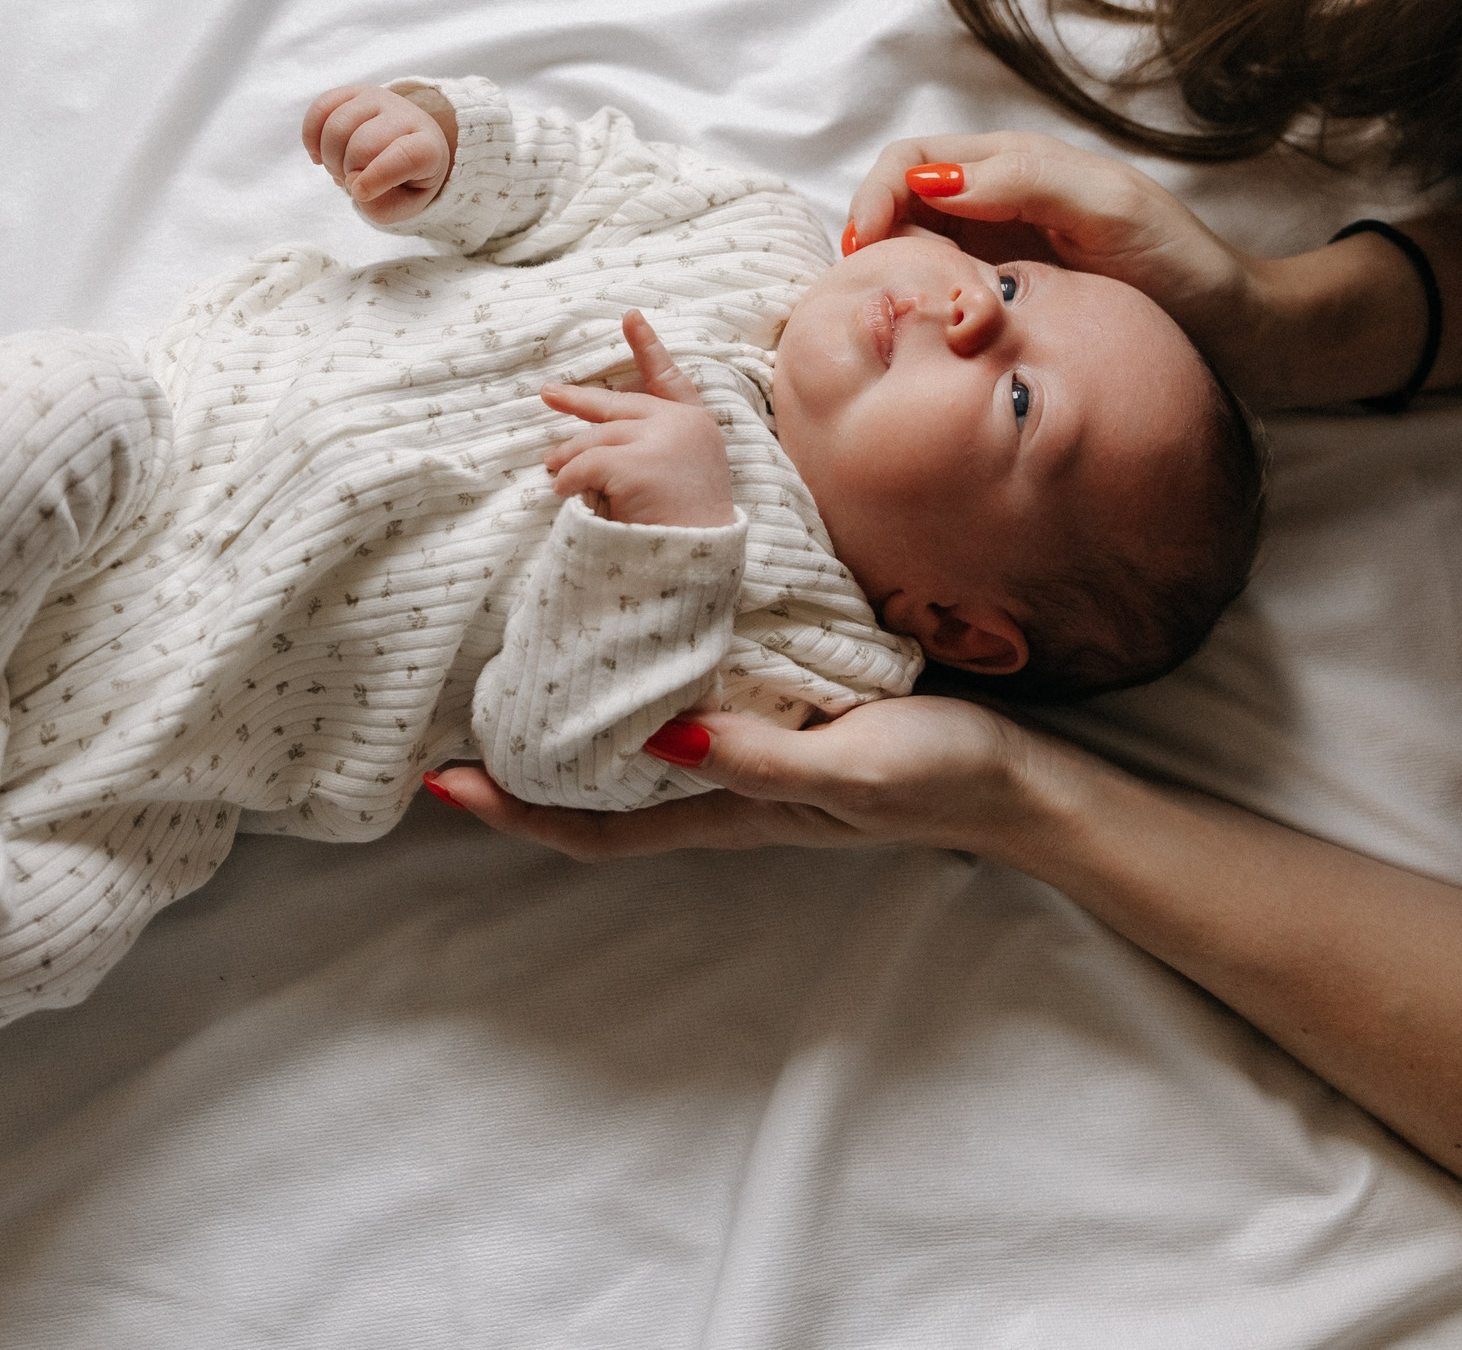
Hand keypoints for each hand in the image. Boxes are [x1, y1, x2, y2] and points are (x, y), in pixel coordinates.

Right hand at [302, 83, 457, 221]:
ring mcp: (378, 99)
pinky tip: (320, 155)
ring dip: (330, 158)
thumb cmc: (405, 181)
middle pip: (363, 145)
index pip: (407, 156)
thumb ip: (379, 206)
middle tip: (352, 183)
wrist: (405, 147)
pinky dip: (311, 137)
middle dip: (348, 172)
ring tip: (342, 168)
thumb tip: (353, 182)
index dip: (379, 176)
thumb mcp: (401, 206)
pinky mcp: (352, 92)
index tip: (359, 193)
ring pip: (337, 127)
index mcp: (427, 147)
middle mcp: (406, 115)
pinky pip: (321, 108)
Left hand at [422, 692, 1067, 861]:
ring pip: (630, 744)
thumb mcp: (850, 767)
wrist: (1019, 779)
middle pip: (591, 791)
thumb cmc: (937, 774)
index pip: (590, 829)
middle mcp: (717, 787)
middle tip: (446, 712)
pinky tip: (625, 632)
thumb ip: (760, 759)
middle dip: (516, 765)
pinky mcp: (776, 712)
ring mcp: (745, 755)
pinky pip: (684, 699)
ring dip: (567, 716)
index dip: (513, 814)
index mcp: (723, 811)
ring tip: (507, 661)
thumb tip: (657, 737)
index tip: (442, 782)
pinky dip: (637, 676)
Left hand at [540, 311, 736, 527]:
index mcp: (695, 426)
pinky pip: (584, 465)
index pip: (670, 378)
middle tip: (547, 394)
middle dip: (578, 400)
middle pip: (618, 406)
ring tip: (551, 471)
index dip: (649, 347)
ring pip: (595, 438)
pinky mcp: (637, 462)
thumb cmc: (686, 529)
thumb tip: (596, 443)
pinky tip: (563, 493)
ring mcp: (660, 440)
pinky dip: (568, 481)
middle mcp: (680, 425)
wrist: (699, 561)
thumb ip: (653, 449)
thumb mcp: (680, 478)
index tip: (630, 316)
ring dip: (567, 457)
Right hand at [843, 131, 1271, 391]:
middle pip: (895, 203)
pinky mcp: (997, 303)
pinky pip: (937, 296)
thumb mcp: (1111, 208)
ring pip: (908, 253)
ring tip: (882, 317)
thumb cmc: (1179, 264)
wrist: (1229, 333)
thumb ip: (1028, 181)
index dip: (876, 193)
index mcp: (1014, 165)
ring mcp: (992, 255)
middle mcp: (992, 204)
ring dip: (886, 277)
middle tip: (863, 294)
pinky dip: (915, 309)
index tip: (867, 247)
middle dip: (868, 238)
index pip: (912, 159)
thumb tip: (934, 183)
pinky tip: (917, 337)